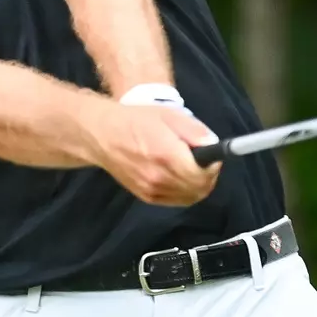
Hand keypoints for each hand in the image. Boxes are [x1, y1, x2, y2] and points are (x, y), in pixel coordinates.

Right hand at [90, 102, 221, 205]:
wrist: (103, 136)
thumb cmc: (136, 120)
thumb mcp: (169, 115)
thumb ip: (194, 131)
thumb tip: (213, 144)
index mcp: (166, 155)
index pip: (202, 173)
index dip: (213, 165)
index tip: (214, 154)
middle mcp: (159, 178)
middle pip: (199, 188)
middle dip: (208, 176)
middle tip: (206, 161)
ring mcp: (152, 190)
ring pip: (190, 197)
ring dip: (198, 184)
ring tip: (193, 168)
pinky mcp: (147, 197)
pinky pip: (177, 200)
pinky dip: (186, 191)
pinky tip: (181, 177)